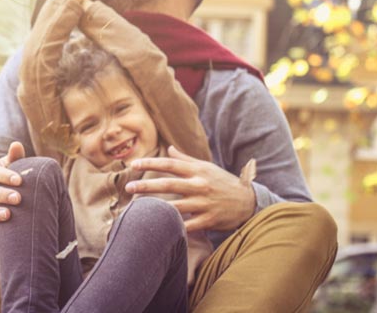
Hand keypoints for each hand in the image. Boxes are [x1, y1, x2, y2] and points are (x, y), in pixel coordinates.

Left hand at [125, 145, 255, 231]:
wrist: (248, 201)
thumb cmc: (223, 182)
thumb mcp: (206, 167)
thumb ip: (186, 159)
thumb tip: (169, 148)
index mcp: (197, 170)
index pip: (169, 164)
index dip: (150, 163)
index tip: (133, 165)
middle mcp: (199, 185)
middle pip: (168, 184)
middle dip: (146, 186)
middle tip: (128, 188)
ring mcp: (204, 203)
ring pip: (176, 205)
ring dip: (156, 208)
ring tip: (138, 209)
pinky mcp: (209, 219)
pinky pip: (189, 225)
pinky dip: (175, 227)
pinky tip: (160, 228)